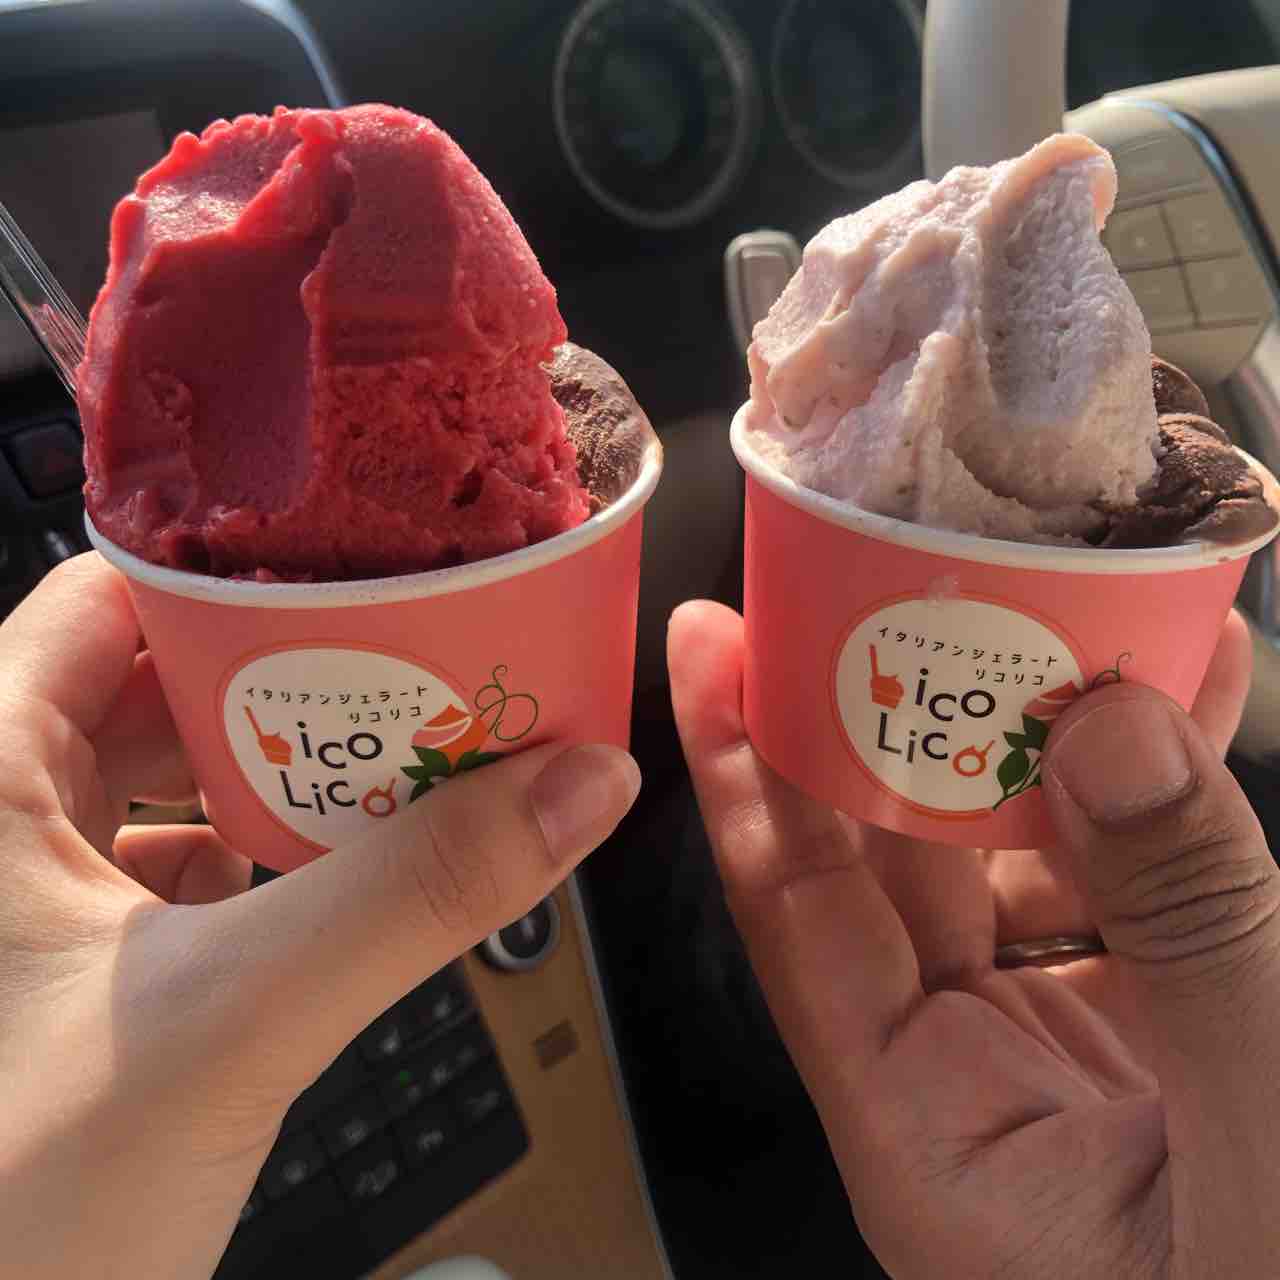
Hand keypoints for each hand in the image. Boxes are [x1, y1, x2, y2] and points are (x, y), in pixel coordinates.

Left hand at [0, 555, 640, 1279]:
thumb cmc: (13, 1209)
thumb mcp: (232, 1020)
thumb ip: (414, 895)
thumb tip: (581, 781)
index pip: (112, 598)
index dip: (242, 579)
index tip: (368, 581)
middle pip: (160, 687)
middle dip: (293, 683)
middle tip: (417, 678)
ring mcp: (24, 901)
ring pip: (171, 782)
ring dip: (285, 776)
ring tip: (399, 770)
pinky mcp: (62, 973)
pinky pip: (172, 869)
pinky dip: (258, 860)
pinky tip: (326, 884)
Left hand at [669, 600, 1279, 1278]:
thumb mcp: (1261, 1155)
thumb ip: (1192, 940)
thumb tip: (1108, 732)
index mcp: (925, 1138)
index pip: (791, 913)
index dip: (742, 764)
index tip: (710, 638)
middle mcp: (966, 1082)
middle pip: (891, 858)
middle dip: (898, 711)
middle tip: (897, 576)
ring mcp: (1058, 1051)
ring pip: (1013, 851)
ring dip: (1044, 729)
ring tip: (1065, 598)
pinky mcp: (1149, 1029)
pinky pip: (1119, 881)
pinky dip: (1155, 788)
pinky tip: (1194, 690)